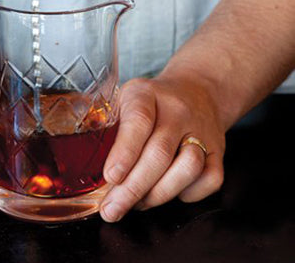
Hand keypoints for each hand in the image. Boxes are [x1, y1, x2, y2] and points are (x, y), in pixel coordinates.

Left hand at [100, 75, 225, 221]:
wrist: (197, 91)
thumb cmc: (150, 102)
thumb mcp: (123, 99)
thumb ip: (105, 125)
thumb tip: (82, 168)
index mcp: (146, 94)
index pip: (138, 121)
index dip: (125, 151)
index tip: (110, 176)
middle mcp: (177, 110)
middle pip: (160, 152)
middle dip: (133, 187)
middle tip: (112, 208)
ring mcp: (201, 130)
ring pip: (188, 167)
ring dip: (159, 193)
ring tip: (138, 202)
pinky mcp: (219, 150)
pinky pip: (210, 179)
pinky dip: (188, 194)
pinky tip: (167, 193)